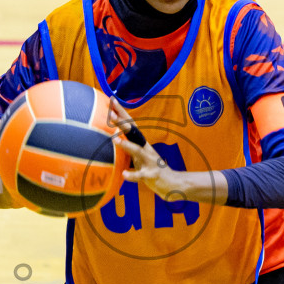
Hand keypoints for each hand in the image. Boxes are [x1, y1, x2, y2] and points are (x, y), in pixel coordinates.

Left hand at [108, 98, 225, 203]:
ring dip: (126, 145)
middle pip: (133, 133)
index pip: (130, 124)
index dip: (121, 113)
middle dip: (122, 123)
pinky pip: (140, 175)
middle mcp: (145, 149)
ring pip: (137, 151)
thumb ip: (128, 147)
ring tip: (114, 139)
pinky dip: (132, 175)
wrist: (172, 183)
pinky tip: (124, 174)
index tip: (111, 100)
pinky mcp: (151, 175)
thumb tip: (112, 138)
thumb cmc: (151, 169)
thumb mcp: (139, 156)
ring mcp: (149, 161)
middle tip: (110, 113)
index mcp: (141, 143)